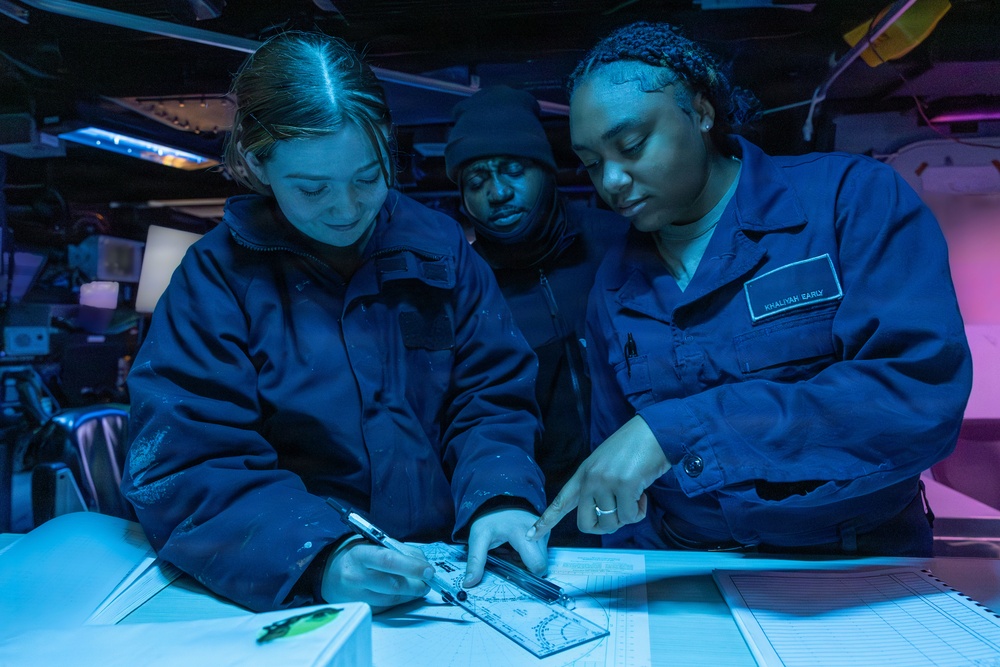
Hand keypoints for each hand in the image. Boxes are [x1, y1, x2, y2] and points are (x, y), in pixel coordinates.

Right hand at [320, 538, 432, 611]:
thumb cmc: (359, 555)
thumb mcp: (375, 543)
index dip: (412, 567)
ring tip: (419, 587)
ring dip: (411, 594)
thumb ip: (400, 550)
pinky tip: (404, 594)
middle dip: (416, 585)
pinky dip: (400, 601)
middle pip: (393, 585)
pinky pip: (387, 607)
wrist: (329, 574)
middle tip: (428, 581)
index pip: (388, 561)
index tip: (429, 571)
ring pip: (392, 599)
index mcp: (360, 554)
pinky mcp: (361, 608)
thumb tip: (423, 564)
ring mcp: (357, 596)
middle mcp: (356, 577)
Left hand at [463, 509, 547, 587]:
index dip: (528, 574)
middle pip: (541, 563)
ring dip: (528, 561)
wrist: (498, 499)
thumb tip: (469, 583)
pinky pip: (541, 550)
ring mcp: (544, 529)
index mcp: (522, 533)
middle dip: (527, 568)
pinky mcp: (545, 530)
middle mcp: (538, 530)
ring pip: (542, 557)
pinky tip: (517, 547)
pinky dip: (530, 554)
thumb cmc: (489, 519)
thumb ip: (475, 562)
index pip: (537, 564)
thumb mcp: (478, 539)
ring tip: (512, 552)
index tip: (514, 573)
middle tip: (510, 561)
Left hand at [527, 415, 669, 539]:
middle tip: (620, 514)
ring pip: (611, 523)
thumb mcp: (606, 465)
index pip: (561, 501)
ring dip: (628, 516)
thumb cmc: (634, 449)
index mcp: (583, 473)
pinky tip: (643, 494)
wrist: (654, 431)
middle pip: (586, 524)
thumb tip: (603, 514)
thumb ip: (598, 486)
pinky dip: (639, 512)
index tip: (531, 535)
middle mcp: (590, 479)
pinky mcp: (624, 485)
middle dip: (605, 527)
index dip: (546, 520)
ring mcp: (606, 482)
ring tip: (635, 496)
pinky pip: (630, 516)